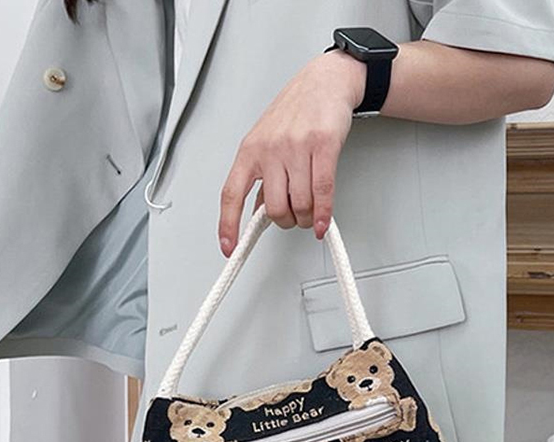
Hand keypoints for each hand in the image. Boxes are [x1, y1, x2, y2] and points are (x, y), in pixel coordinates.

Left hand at [218, 49, 365, 256]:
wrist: (325, 81)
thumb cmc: (295, 112)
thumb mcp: (266, 143)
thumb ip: (261, 179)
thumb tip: (256, 214)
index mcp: (249, 151)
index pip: (231, 194)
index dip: (228, 225)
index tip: (229, 248)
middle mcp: (270, 149)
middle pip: (273, 208)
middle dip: (286, 221)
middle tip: (293, 218)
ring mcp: (297, 147)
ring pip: (299, 204)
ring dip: (306, 218)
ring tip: (310, 213)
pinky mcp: (324, 146)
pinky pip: (322, 192)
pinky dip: (323, 215)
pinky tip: (322, 223)